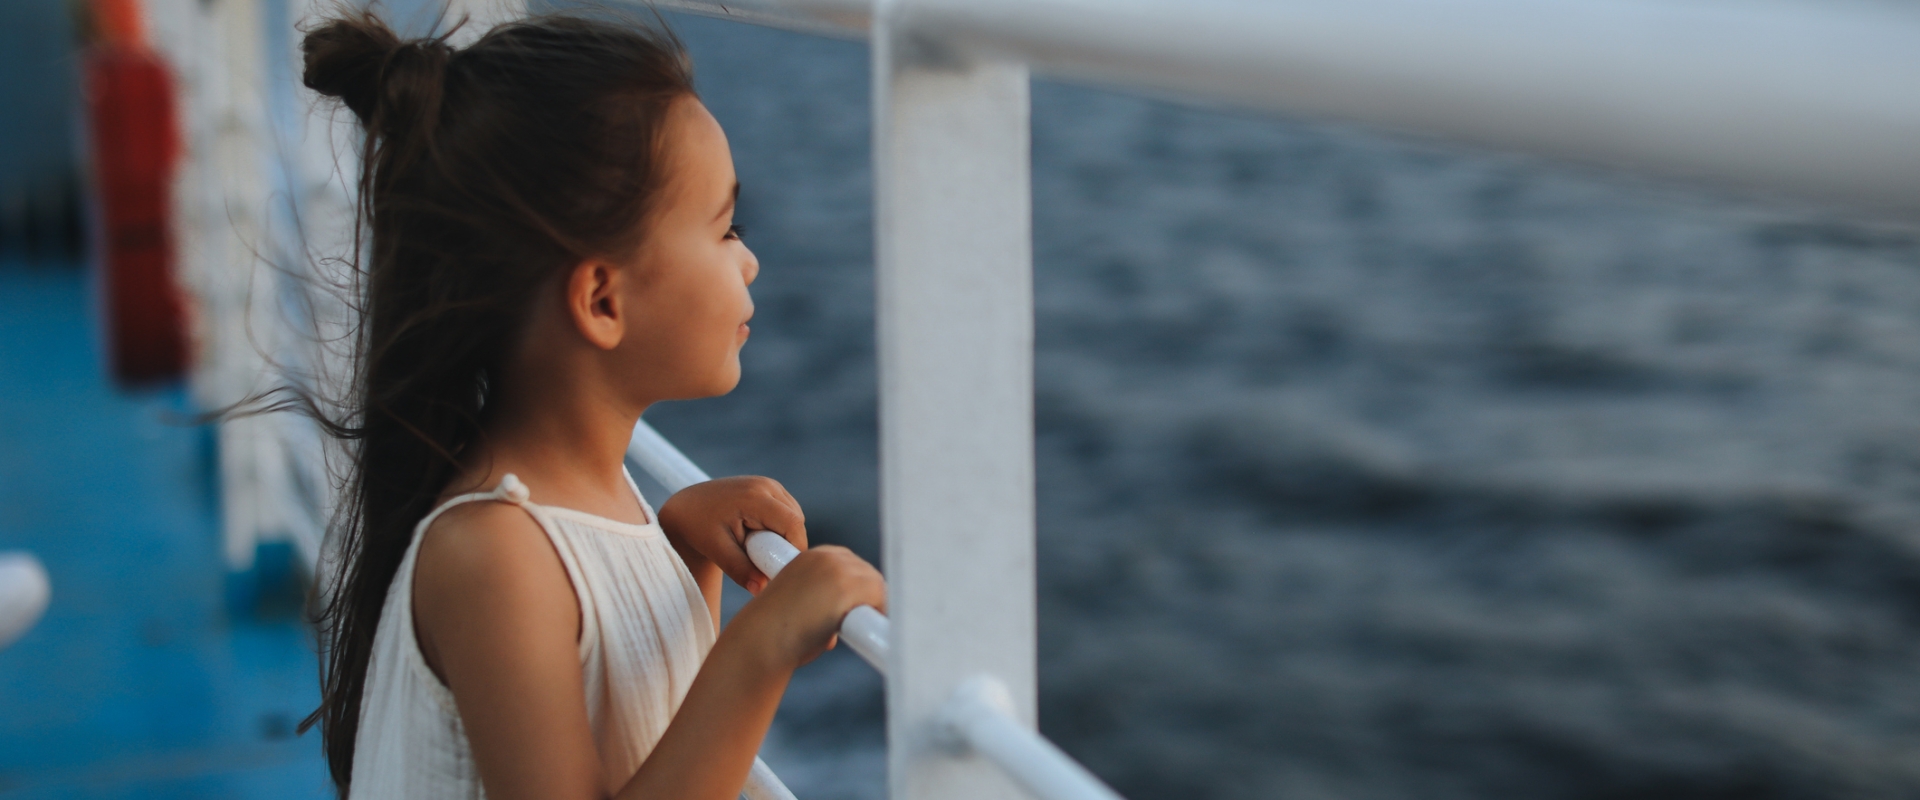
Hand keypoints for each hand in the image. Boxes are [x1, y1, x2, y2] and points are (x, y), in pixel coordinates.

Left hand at [656, 476, 805, 593]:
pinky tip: (757, 534)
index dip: (794, 549)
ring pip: (795, 515)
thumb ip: (740, 570)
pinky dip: (780, 526)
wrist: (687, 508)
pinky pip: (787, 510)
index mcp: (754, 497)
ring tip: (756, 546)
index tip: (780, 570)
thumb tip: (761, 590)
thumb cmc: (698, 528)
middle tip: (762, 560)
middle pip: (797, 520)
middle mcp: (765, 485)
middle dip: (787, 544)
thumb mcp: (716, 550)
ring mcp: (768, 483)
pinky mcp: (769, 486)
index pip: (793, 524)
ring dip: (784, 535)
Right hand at [733, 545, 885, 668]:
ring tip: (869, 627)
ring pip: (876, 584)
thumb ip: (819, 605)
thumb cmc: (774, 634)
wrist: (761, 640)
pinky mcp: (849, 585)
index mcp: (811, 557)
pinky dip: (881, 612)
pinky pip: (881, 596)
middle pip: (866, 572)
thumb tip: (837, 627)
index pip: (849, 565)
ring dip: (874, 606)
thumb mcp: (797, 606)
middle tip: (867, 621)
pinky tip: (874, 628)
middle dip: (868, 597)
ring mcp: (838, 568)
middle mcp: (826, 556)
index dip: (856, 589)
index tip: (858, 607)